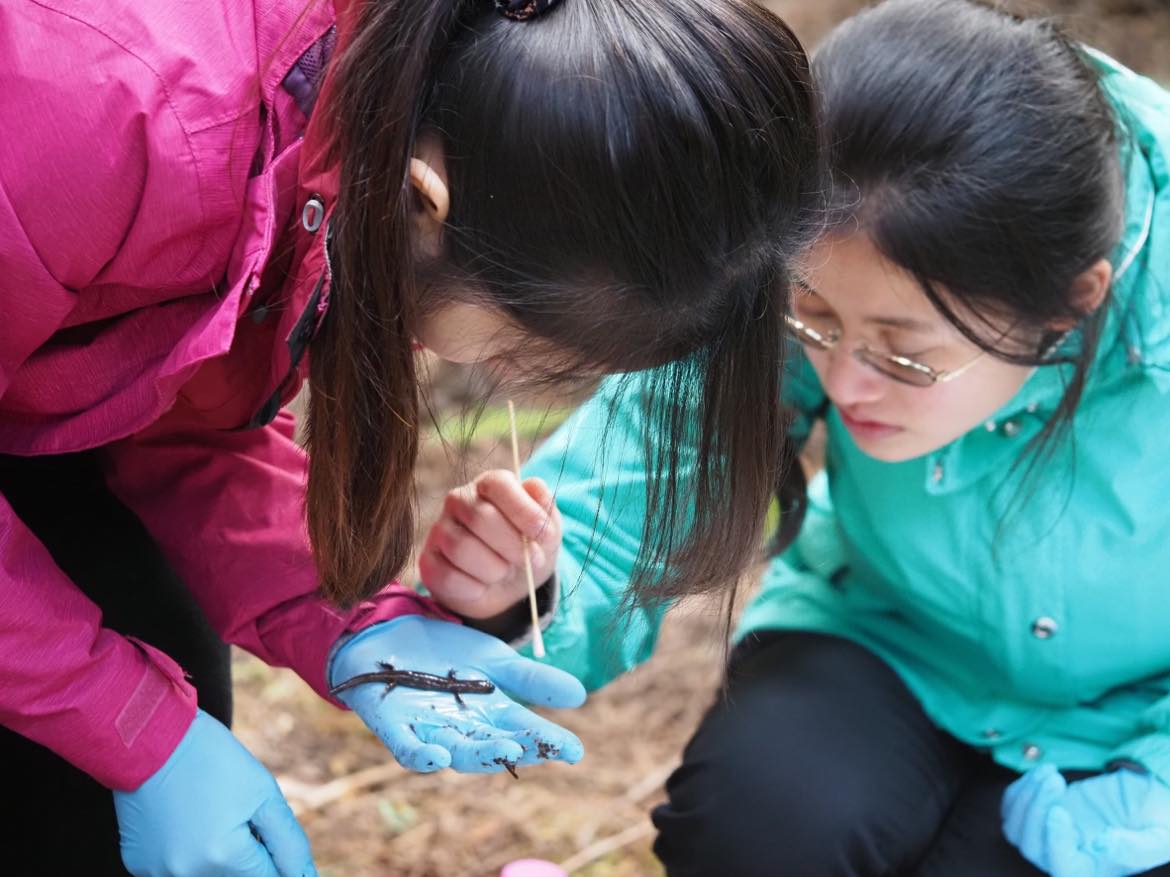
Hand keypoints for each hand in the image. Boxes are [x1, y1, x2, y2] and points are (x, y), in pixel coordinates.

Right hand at [114, 709, 317, 876]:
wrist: (152, 738)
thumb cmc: (214, 760)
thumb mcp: (263, 795)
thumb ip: (288, 843)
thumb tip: (303, 876)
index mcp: (224, 856)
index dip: (277, 857)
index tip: (266, 831)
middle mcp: (188, 873)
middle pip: (238, 876)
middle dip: (248, 853)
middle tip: (237, 813)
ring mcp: (158, 872)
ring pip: (209, 873)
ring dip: (220, 853)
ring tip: (210, 811)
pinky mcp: (138, 864)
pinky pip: (177, 867)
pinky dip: (189, 850)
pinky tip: (185, 818)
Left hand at [329, 615, 584, 773]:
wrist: (391, 632)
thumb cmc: (447, 653)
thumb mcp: (496, 660)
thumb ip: (532, 679)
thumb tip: (579, 696)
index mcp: (491, 715)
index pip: (523, 732)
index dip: (548, 744)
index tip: (574, 751)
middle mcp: (463, 729)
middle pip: (492, 746)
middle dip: (514, 749)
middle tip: (536, 749)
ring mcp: (428, 729)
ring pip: (455, 751)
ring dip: (478, 755)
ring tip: (505, 752)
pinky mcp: (393, 726)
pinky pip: (406, 748)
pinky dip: (421, 756)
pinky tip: (436, 757)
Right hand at [419, 470, 560, 618]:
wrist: (507, 587)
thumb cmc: (526, 549)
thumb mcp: (546, 532)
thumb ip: (544, 509)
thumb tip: (534, 486)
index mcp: (489, 485)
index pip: (499, 484)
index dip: (524, 511)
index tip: (545, 536)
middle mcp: (458, 500)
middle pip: (480, 517)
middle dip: (513, 547)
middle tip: (531, 561)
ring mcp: (439, 530)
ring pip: (462, 548)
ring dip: (495, 569)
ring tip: (504, 572)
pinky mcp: (428, 562)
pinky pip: (448, 576)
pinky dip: (474, 589)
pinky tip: (482, 586)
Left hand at [1003, 764, 1169, 876]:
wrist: (1145, 801)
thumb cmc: (1156, 823)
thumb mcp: (1159, 836)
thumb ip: (1136, 847)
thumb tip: (1102, 845)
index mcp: (1092, 871)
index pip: (1061, 869)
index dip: (1054, 843)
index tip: (1060, 810)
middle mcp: (1065, 859)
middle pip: (1030, 847)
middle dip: (1037, 809)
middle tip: (1055, 779)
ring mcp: (1047, 838)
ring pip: (1015, 827)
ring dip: (1026, 795)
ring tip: (1050, 772)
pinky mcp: (1038, 816)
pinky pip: (1012, 807)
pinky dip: (1020, 787)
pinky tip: (1043, 771)